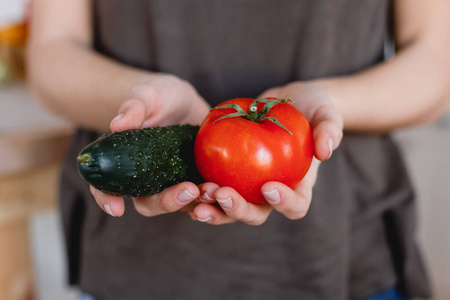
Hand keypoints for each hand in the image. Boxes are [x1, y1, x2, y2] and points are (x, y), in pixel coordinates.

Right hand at [90, 74, 209, 216]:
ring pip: (180, 204)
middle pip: (150, 204)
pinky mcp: (195, 180)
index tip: (118, 209)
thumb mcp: (146, 96)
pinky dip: (213, 197)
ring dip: (196, 202)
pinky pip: (202, 196)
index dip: (107, 200)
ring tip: (213, 189)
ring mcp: (173, 183)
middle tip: (189, 189)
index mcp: (125, 165)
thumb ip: (134, 108)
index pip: (107, 188)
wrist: (184, 101)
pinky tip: (226, 189)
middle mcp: (147, 181)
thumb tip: (117, 124)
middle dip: (169, 201)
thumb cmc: (157, 96)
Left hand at [188, 82, 342, 224]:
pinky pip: (213, 189)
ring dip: (214, 207)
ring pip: (229, 209)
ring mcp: (247, 187)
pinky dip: (200, 191)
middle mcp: (270, 194)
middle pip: (256, 215)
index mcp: (297, 187)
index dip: (284, 204)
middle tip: (222, 194)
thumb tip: (327, 150)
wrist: (282, 103)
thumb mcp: (326, 111)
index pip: (295, 206)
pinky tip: (186, 183)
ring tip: (198, 195)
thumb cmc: (311, 109)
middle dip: (239, 210)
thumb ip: (330, 128)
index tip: (269, 187)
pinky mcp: (228, 176)